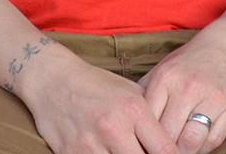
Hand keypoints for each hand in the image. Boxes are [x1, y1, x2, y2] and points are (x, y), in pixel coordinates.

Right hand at [28, 60, 179, 153]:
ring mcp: (90, 144)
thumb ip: (151, 118)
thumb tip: (173, 143)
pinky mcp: (71, 153)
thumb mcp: (130, 91)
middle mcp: (113, 128)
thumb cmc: (96, 84)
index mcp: (133, 110)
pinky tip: (107, 153)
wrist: (52, 79)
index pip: (165, 150)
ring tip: (125, 152)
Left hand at [138, 34, 225, 153]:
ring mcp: (211, 98)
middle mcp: (187, 88)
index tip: (142, 144)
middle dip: (162, 148)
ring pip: (191, 143)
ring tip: (178, 149)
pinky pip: (213, 141)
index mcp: (165, 78)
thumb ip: (145, 93)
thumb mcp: (162, 70)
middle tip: (158, 150)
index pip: (148, 120)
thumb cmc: (189, 62)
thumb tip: (128, 121)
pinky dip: (203, 148)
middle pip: (168, 135)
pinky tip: (196, 143)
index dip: (143, 137)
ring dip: (183, 151)